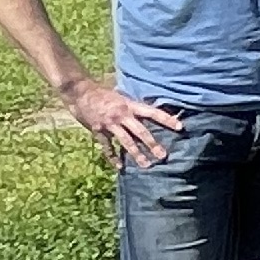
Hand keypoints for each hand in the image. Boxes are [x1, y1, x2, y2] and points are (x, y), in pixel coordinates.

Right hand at [63, 74, 179, 167]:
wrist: (79, 92)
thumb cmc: (103, 93)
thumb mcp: (122, 96)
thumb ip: (134, 107)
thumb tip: (151, 113)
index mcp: (129, 105)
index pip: (152, 112)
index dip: (166, 119)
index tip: (180, 127)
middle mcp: (121, 115)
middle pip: (140, 131)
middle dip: (152, 144)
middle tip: (163, 156)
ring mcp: (109, 124)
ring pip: (126, 142)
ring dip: (136, 154)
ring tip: (146, 165)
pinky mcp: (98, 130)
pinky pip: (107, 147)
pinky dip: (113, 157)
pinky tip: (120, 167)